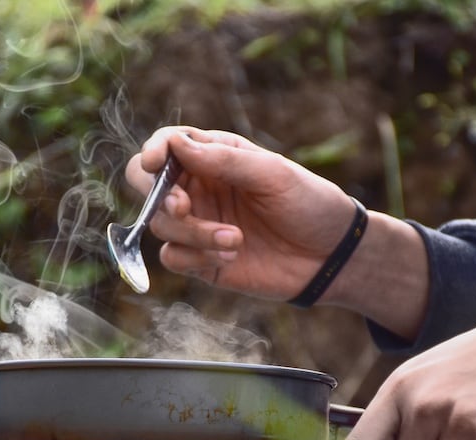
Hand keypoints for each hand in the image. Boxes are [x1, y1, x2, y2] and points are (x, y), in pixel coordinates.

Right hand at [125, 126, 356, 300]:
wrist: (330, 256)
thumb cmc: (307, 203)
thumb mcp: (272, 173)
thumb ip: (224, 159)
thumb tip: (175, 144)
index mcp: (214, 156)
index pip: (166, 145)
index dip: (153, 151)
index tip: (156, 163)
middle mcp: (198, 188)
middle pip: (146, 184)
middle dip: (158, 196)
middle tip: (183, 207)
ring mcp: (197, 224)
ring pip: (161, 224)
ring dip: (194, 233)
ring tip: (236, 239)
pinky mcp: (200, 260)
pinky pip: (173, 257)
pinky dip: (195, 257)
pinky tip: (230, 257)